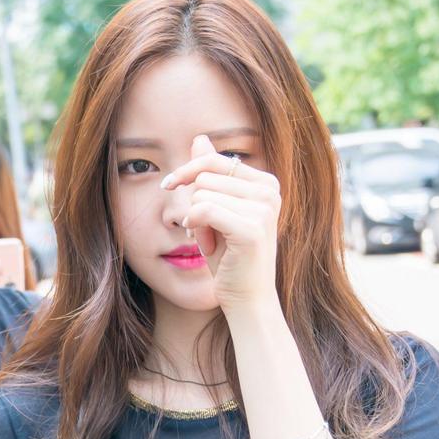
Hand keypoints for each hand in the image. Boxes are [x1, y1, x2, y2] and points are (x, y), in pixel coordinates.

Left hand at [162, 134, 281, 313]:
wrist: (247, 299)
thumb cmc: (230, 258)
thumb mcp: (217, 210)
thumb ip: (211, 175)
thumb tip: (200, 138)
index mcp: (266, 183)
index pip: (214, 160)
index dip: (187, 171)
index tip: (168, 185)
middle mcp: (269, 191)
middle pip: (204, 178)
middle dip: (195, 206)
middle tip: (209, 234)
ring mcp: (263, 208)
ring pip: (201, 194)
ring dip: (196, 221)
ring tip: (213, 243)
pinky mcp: (252, 228)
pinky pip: (203, 210)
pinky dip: (195, 226)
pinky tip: (206, 245)